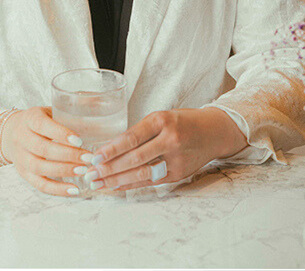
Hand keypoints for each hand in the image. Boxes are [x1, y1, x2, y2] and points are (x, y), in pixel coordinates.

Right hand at [1, 106, 93, 196]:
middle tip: (88, 158)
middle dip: (68, 155)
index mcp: (30, 118)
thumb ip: (70, 110)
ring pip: (40, 168)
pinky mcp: (23, 173)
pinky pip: (40, 184)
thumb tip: (97, 104)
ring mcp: (21, 157)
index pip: (42, 125)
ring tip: (83, 171)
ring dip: (63, 171)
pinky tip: (74, 189)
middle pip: (43, 149)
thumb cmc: (40, 120)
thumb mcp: (50, 109)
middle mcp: (22, 137)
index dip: (60, 133)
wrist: (12, 132)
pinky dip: (57, 189)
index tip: (79, 140)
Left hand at [82, 107, 247, 192]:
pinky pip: (151, 181)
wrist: (214, 131)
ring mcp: (175, 159)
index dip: (111, 149)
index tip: (95, 156)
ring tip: (99, 184)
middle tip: (91, 174)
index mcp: (162, 120)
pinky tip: (117, 187)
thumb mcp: (162, 117)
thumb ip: (141, 131)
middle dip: (110, 167)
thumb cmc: (183, 122)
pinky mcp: (178, 174)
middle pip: (134, 157)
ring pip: (142, 172)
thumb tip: (111, 148)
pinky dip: (132, 184)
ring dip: (117, 180)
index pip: (131, 137)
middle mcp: (170, 139)